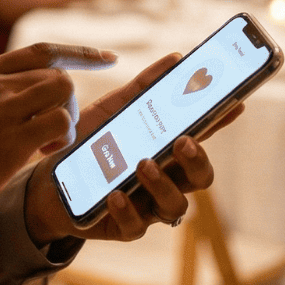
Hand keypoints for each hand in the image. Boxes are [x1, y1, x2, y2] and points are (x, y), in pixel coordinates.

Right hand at [0, 42, 114, 245]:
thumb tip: (31, 96)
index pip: (41, 51)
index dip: (78, 55)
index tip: (106, 60)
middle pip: (58, 75)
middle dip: (67, 105)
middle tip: (53, 135)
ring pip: (63, 92)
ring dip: (67, 120)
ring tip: (47, 145)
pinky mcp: (10, 140)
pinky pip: (61, 123)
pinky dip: (63, 138)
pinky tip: (43, 154)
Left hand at [24, 53, 241, 243]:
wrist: (49, 181)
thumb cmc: (88, 144)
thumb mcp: (112, 111)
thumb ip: (142, 88)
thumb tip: (175, 58)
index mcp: (167, 150)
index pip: (202, 136)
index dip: (221, 122)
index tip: (235, 103)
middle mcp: (165, 179)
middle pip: (201, 177)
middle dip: (197, 160)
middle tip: (182, 141)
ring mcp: (147, 205)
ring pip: (175, 205)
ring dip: (163, 184)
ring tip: (143, 164)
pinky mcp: (124, 226)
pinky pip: (136, 226)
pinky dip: (128, 211)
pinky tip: (115, 196)